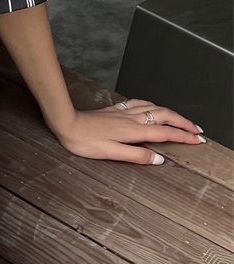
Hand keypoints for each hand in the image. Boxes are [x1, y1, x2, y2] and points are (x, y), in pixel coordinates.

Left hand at [49, 99, 205, 164]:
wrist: (66, 123)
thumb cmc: (84, 141)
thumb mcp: (111, 153)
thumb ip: (136, 156)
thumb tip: (158, 159)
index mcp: (133, 131)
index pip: (165, 134)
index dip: (183, 137)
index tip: (197, 141)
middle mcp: (132, 119)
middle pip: (165, 117)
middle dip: (183, 123)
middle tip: (197, 131)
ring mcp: (124, 112)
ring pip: (154, 108)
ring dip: (171, 114)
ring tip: (182, 120)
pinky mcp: (115, 109)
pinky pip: (140, 103)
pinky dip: (152, 105)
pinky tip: (152, 107)